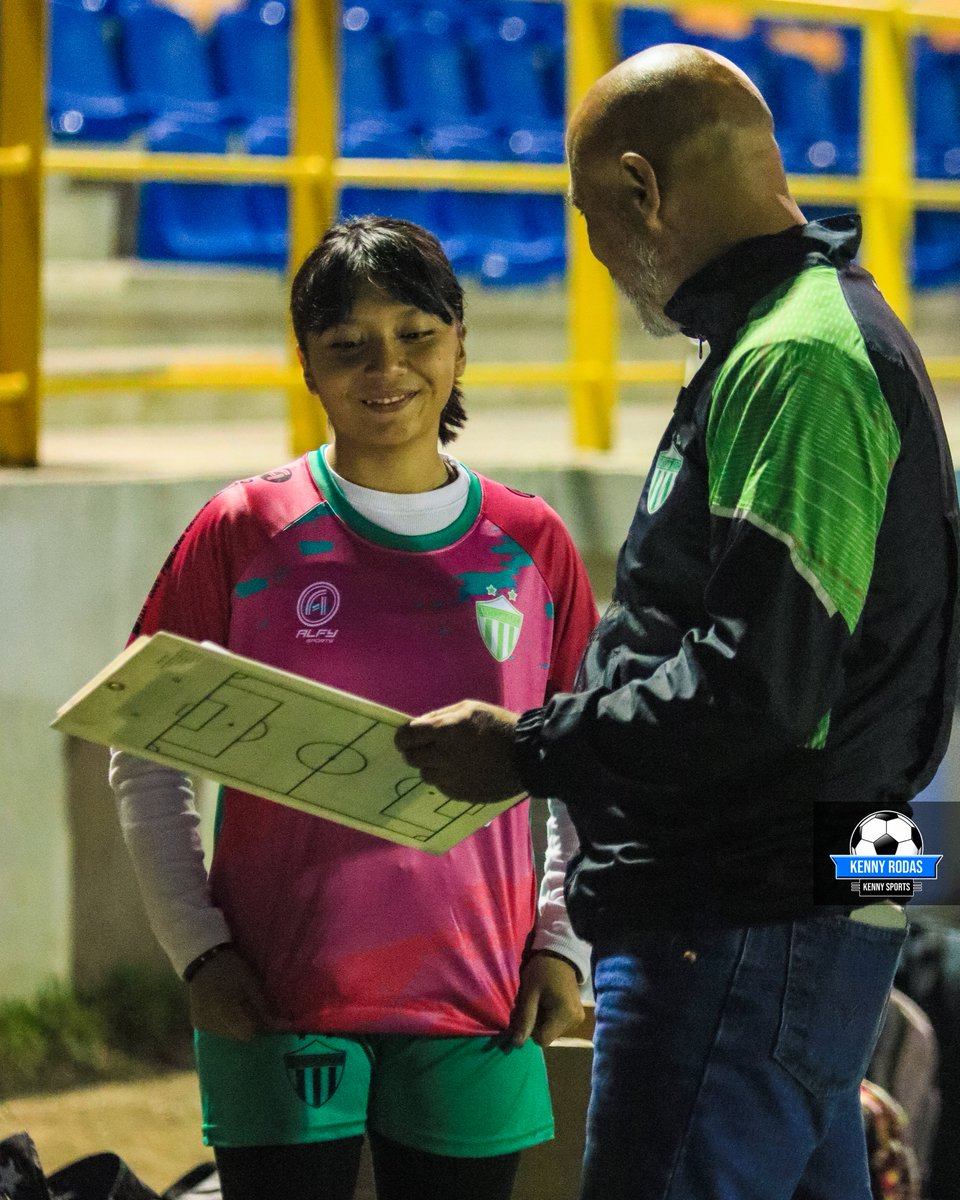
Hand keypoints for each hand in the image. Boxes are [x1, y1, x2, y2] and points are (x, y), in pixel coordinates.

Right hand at [188, 946, 276, 1040]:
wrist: (204, 960)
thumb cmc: (231, 969)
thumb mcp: (251, 984)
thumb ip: (264, 1009)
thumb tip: (283, 1027)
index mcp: (225, 1012)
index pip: (248, 1034)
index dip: (258, 1026)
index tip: (261, 1013)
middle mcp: (211, 1024)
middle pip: (238, 1036)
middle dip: (247, 1025)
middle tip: (248, 1005)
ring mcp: (202, 1026)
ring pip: (228, 1035)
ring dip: (235, 1025)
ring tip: (235, 1005)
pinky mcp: (197, 1024)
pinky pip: (217, 1031)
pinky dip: (224, 1023)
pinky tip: (224, 1008)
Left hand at [394, 701, 521, 802]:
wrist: (527, 756)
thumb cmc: (498, 725)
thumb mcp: (469, 708)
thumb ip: (439, 716)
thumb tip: (416, 726)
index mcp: (445, 731)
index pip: (406, 736)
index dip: (403, 736)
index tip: (407, 737)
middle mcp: (444, 756)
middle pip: (411, 757)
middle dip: (415, 750)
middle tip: (428, 747)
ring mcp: (451, 778)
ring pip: (425, 774)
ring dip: (432, 765)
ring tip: (450, 759)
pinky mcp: (459, 794)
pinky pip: (441, 786)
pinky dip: (446, 778)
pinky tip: (462, 770)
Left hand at [509, 952, 584, 1048]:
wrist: (560, 956)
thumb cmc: (542, 971)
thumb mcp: (529, 993)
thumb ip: (525, 1019)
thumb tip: (517, 1044)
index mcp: (565, 1016)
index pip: (542, 1040)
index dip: (530, 1029)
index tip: (526, 1011)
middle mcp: (575, 1021)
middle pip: (547, 1036)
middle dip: (534, 1023)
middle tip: (529, 1004)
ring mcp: (578, 1019)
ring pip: (551, 1031)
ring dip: (540, 1020)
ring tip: (538, 1001)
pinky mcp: (577, 1016)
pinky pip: (558, 1025)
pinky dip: (548, 1017)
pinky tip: (546, 1002)